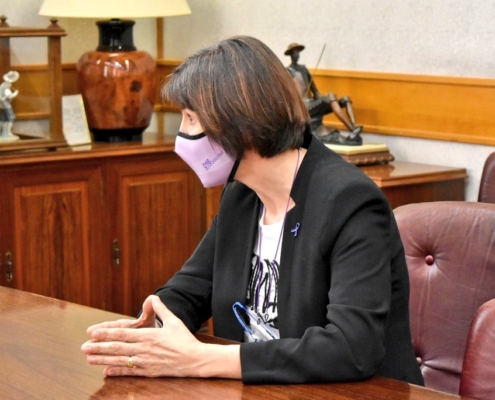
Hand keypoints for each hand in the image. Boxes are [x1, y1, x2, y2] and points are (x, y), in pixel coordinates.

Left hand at [81, 295, 204, 376]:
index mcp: (149, 336)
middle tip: (83, 347)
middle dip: (99, 347)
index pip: (123, 334)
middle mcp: (144, 349)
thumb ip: (161, 309)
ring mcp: (146, 362)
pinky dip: (117, 372)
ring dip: (103, 360)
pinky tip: (106, 372)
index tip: (93, 332)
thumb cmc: (185, 339)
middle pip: (117, 348)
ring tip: (89, 359)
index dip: (106, 333)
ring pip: (120, 360)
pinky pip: (130, 372)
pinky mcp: (149, 372)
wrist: (196, 360)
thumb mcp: (174, 321)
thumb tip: (153, 297)